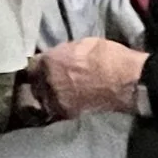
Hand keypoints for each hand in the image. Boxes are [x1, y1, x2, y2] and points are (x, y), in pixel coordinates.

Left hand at [26, 37, 147, 118]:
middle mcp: (48, 81)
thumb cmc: (108, 57)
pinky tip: (62, 104)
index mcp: (50, 61)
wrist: (126, 81)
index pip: (32, 65)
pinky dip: (56, 107)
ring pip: (42, 99)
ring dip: (46, 96)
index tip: (42, 67)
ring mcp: (56, 99)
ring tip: (54, 94)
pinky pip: (54, 110)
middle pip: (35, 83)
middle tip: (47, 81)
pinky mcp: (67, 113)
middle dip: (39, 81)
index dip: (38, 66)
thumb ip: (63, 53)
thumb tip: (58, 57)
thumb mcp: (81, 45)